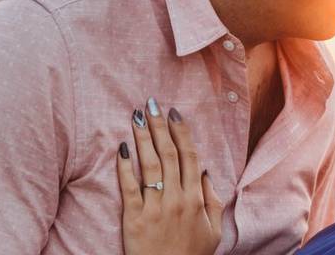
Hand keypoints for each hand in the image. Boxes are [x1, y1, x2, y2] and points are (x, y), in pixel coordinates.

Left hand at [116, 98, 222, 254]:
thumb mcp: (212, 230)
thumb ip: (211, 199)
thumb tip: (205, 172)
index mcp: (196, 198)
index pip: (190, 156)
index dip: (182, 133)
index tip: (175, 114)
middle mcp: (177, 199)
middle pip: (170, 154)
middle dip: (160, 127)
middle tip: (152, 105)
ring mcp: (155, 208)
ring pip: (151, 165)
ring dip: (144, 138)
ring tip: (136, 117)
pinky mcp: (135, 219)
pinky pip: (130, 188)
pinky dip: (125, 167)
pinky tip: (121, 149)